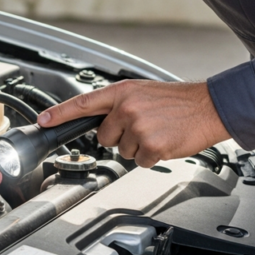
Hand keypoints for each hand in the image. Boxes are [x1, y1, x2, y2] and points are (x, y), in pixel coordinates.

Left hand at [38, 80, 230, 167]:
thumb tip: (100, 121)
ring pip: (123, 151)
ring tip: (158, 131)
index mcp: (122, 92)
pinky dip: (153, 157)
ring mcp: (138, 127)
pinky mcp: (151, 146)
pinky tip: (165, 142)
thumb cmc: (178, 101)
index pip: (83, 103)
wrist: (211, 106)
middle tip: (144, 126)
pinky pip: (141, 161)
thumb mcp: (143, 93)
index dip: (60, 113)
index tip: (43, 120)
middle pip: (104, 137)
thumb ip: (120, 104)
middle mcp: (127, 108)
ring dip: (139, 147)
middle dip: (121, 137)